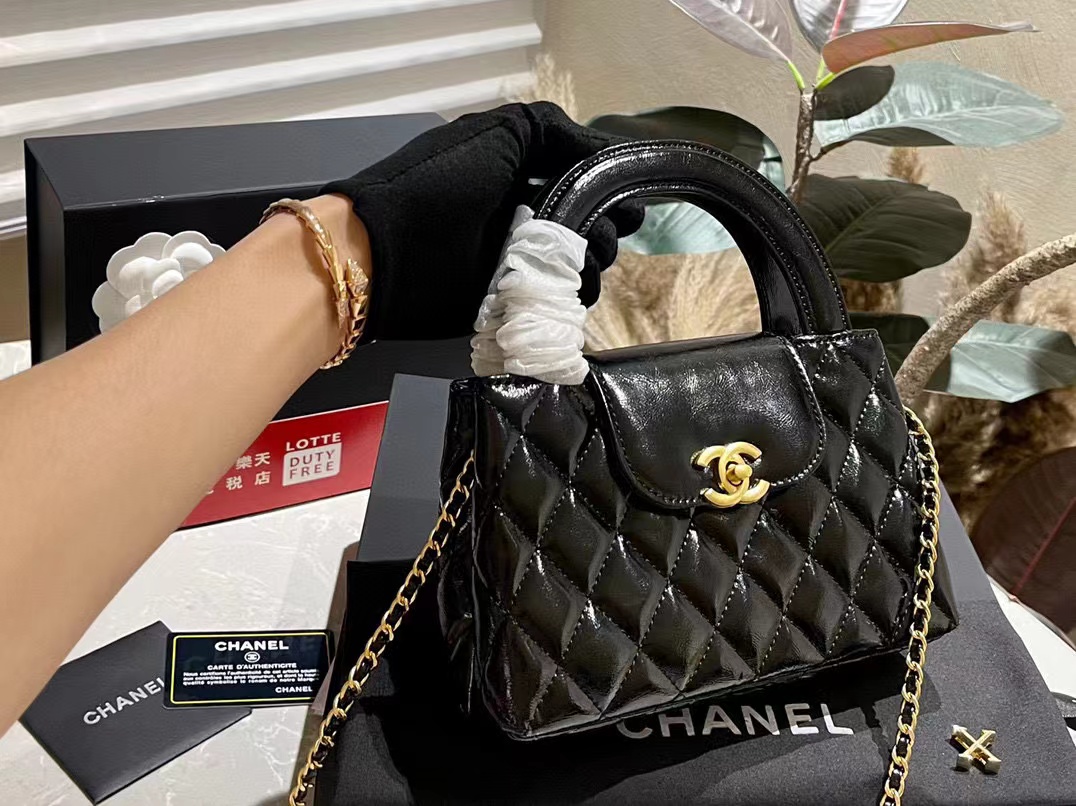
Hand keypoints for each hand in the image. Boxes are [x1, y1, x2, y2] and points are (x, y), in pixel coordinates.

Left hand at [322, 102, 642, 339]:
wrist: (383, 252)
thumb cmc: (438, 184)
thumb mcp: (498, 134)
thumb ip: (552, 132)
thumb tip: (603, 149)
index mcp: (514, 170)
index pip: (577, 178)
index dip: (606, 188)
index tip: (629, 201)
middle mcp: (517, 213)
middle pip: (584, 222)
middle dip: (606, 227)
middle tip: (610, 235)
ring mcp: (513, 259)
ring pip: (576, 263)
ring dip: (595, 262)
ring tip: (591, 263)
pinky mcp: (506, 300)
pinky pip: (554, 299)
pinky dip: (573, 297)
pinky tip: (576, 291)